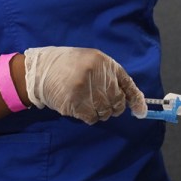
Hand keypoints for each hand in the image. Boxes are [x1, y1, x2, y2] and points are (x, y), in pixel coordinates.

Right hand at [24, 46, 146, 124]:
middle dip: (113, 107)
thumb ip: (112, 77)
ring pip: (105, 112)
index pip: (127, 84)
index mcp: (103, 62)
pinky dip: (89, 116)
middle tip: (101, 102)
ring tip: (87, 101)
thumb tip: (133, 102)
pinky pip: (91, 118)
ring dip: (99, 112)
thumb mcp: (92, 62)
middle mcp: (96, 75)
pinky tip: (80, 106)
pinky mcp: (74, 104)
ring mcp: (85, 90)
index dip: (135, 99)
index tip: (141, 112)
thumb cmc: (69, 65)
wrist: (40, 70)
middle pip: (117, 102)